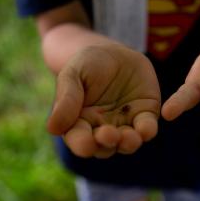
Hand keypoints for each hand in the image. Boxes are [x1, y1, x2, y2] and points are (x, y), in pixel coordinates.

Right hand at [48, 43, 160, 157]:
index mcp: (80, 121)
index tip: (86, 144)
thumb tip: (52, 128)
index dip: (82, 144)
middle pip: (103, 146)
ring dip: (128, 143)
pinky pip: (146, 128)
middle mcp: (102, 128)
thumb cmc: (89, 64)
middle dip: (106, 144)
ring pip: (126, 143)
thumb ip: (66, 98)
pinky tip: (146, 129)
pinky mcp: (144, 116)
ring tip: (128, 138)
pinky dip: (147, 131)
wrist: (116, 53)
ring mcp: (124, 124)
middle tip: (108, 135)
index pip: (78, 139)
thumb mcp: (74, 73)